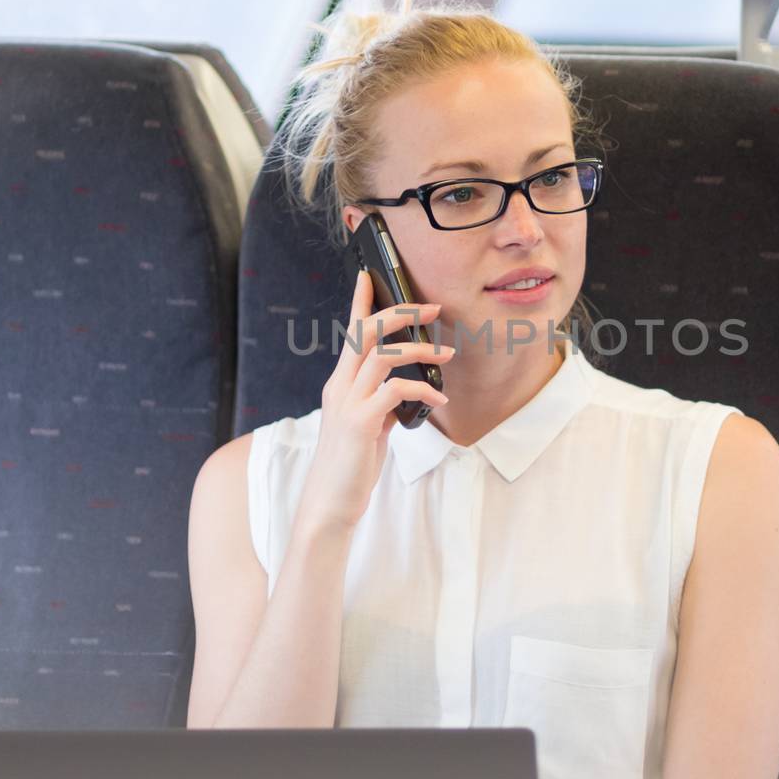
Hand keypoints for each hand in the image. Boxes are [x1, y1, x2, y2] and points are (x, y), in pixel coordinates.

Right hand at [297, 270, 453, 532]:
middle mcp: (340, 386)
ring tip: (447, 356)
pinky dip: (422, 390)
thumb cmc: (351, 466)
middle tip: (432, 307)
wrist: (330, 504)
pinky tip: (439, 400)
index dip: (360, 302)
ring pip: (384, 356)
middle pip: (368, 333)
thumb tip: (407, 391)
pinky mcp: (360, 423)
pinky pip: (395, 390)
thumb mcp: (369, 426)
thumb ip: (382, 403)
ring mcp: (348, 403)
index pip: (351, 333)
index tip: (370, 275)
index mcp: (341, 383)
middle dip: (400, 313)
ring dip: (420, 350)